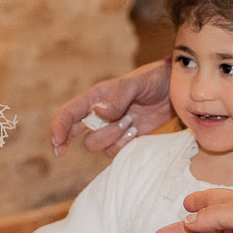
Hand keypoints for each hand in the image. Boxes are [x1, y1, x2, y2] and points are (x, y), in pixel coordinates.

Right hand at [48, 60, 172, 157]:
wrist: (175, 92)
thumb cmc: (153, 80)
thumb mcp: (136, 83)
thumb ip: (117, 98)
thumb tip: (97, 112)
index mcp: (94, 98)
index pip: (68, 114)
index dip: (58, 129)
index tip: (57, 145)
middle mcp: (97, 115)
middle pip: (76, 134)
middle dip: (82, 139)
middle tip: (90, 139)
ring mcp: (110, 129)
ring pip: (97, 146)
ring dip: (113, 137)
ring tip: (131, 122)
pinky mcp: (124, 140)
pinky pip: (114, 152)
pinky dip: (124, 145)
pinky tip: (137, 131)